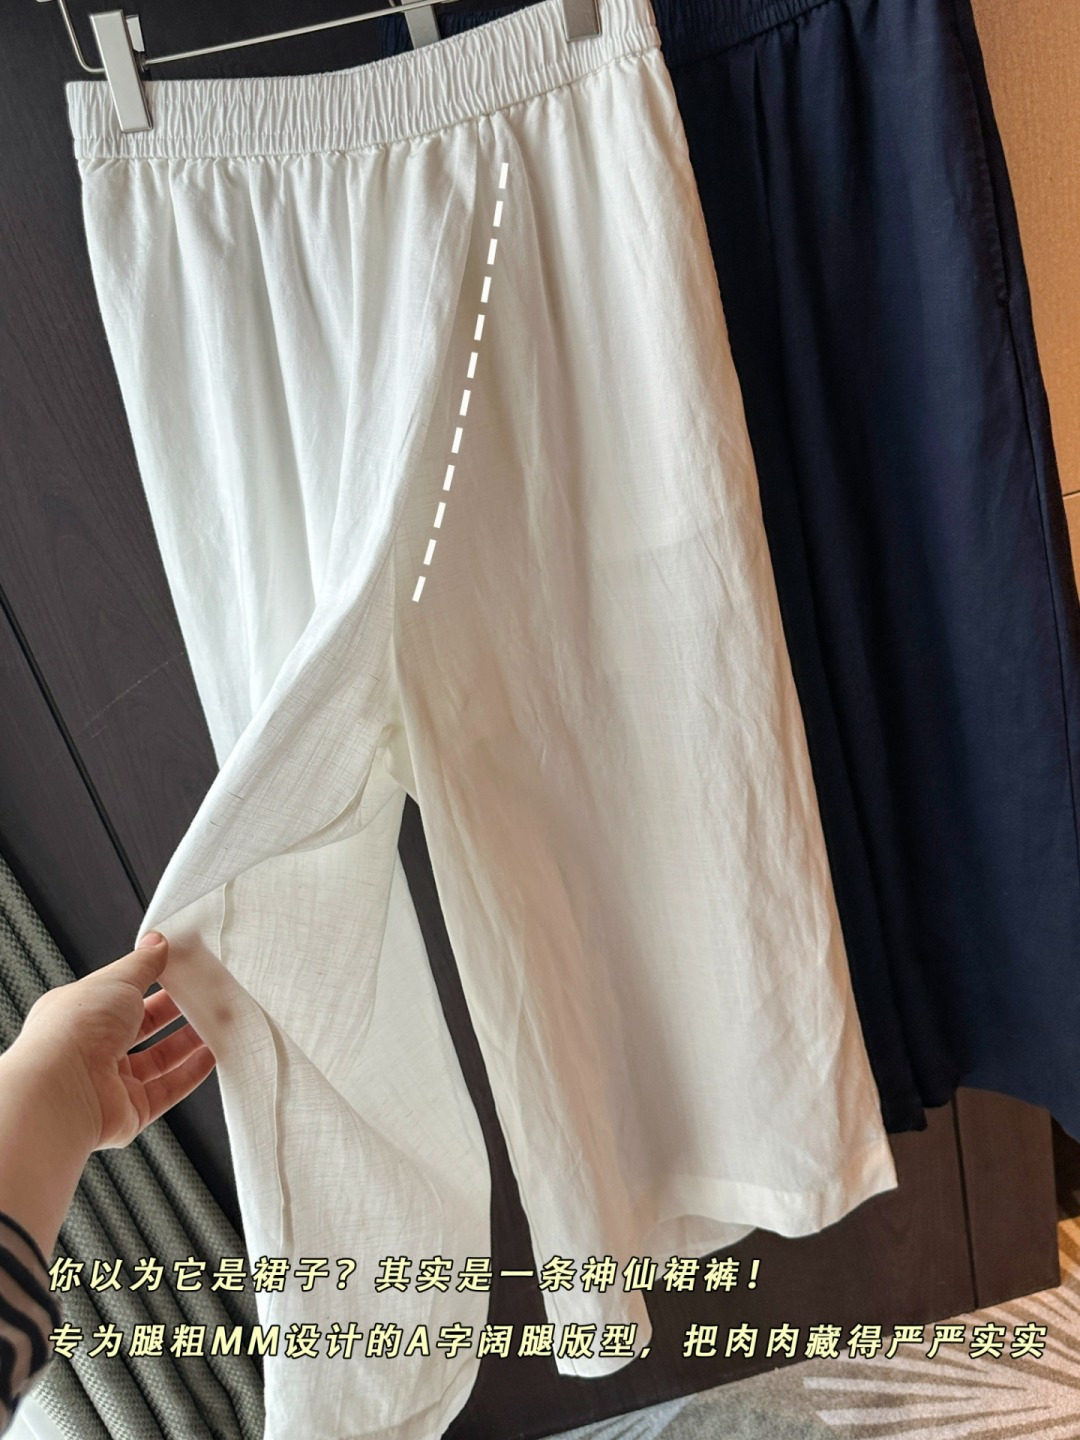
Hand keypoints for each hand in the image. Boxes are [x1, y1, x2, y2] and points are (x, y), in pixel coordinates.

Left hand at [5, 932, 215, 1153]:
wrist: (63, 1090)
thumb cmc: (75, 1031)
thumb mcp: (116, 980)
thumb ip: (143, 963)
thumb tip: (158, 942)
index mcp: (81, 1014)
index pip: (125, 994)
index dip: (156, 982)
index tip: (185, 971)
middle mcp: (93, 1049)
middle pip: (146, 1028)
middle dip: (179, 1012)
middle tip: (209, 997)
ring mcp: (111, 1082)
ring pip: (160, 1059)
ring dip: (191, 1041)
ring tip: (219, 1023)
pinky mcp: (129, 1111)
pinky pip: (167, 1090)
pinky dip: (192, 1073)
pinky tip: (212, 1056)